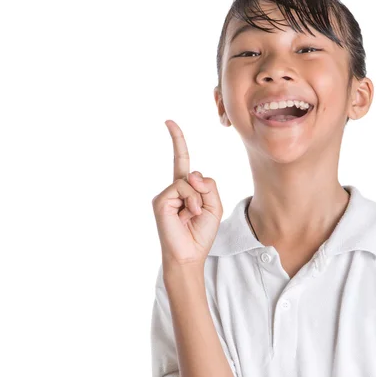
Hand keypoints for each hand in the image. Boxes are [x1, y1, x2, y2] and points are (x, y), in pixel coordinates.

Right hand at [152, 120, 223, 266]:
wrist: (190, 254)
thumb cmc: (201, 233)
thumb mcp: (214, 207)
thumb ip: (209, 186)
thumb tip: (191, 173)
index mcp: (186, 189)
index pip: (181, 161)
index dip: (177, 141)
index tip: (168, 122)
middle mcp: (173, 189)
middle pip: (194, 174)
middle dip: (204, 192)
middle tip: (199, 212)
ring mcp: (166, 194)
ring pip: (189, 180)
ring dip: (198, 198)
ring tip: (194, 215)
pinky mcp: (160, 200)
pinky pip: (181, 187)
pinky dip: (191, 200)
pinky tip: (189, 214)